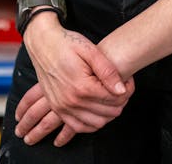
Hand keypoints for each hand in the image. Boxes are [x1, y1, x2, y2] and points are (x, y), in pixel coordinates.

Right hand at [16, 20, 133, 145]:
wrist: (43, 43)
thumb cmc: (66, 43)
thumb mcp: (90, 50)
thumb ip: (107, 71)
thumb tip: (122, 90)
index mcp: (82, 86)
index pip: (114, 99)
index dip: (127, 90)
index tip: (129, 80)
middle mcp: (71, 101)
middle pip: (107, 113)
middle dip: (120, 101)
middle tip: (123, 88)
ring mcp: (63, 107)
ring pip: (96, 123)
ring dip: (108, 114)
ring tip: (112, 98)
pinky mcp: (57, 109)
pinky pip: (79, 127)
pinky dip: (92, 123)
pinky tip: (98, 111)